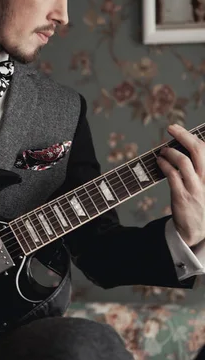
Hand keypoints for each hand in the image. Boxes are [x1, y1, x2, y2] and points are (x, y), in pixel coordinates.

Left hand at [157, 124, 204, 246]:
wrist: (196, 231)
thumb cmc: (200, 204)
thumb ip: (199, 168)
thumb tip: (186, 147)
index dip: (193, 137)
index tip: (180, 130)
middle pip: (198, 150)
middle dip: (183, 135)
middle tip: (171, 128)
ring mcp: (196, 188)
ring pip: (184, 161)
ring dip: (171, 151)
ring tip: (162, 150)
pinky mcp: (182, 197)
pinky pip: (172, 175)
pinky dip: (164, 165)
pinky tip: (159, 162)